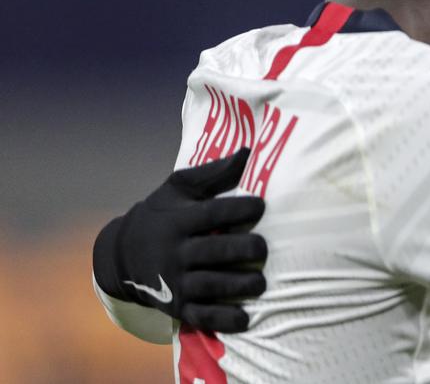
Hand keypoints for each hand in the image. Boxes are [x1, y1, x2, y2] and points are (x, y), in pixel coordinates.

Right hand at [92, 148, 267, 331]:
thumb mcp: (179, 189)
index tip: (261, 206)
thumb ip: (213, 173)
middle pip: (213, 252)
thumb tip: (247, 152)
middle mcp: (175, 253)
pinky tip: (245, 318)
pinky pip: (201, 316)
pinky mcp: (177, 307)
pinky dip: (223, 320)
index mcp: (178, 221)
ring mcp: (175, 283)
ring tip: (261, 283)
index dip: (238, 210)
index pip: (212, 214)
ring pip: (210, 286)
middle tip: (263, 248)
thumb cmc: (163, 214)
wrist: (122, 255)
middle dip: (242, 250)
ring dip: (238, 286)